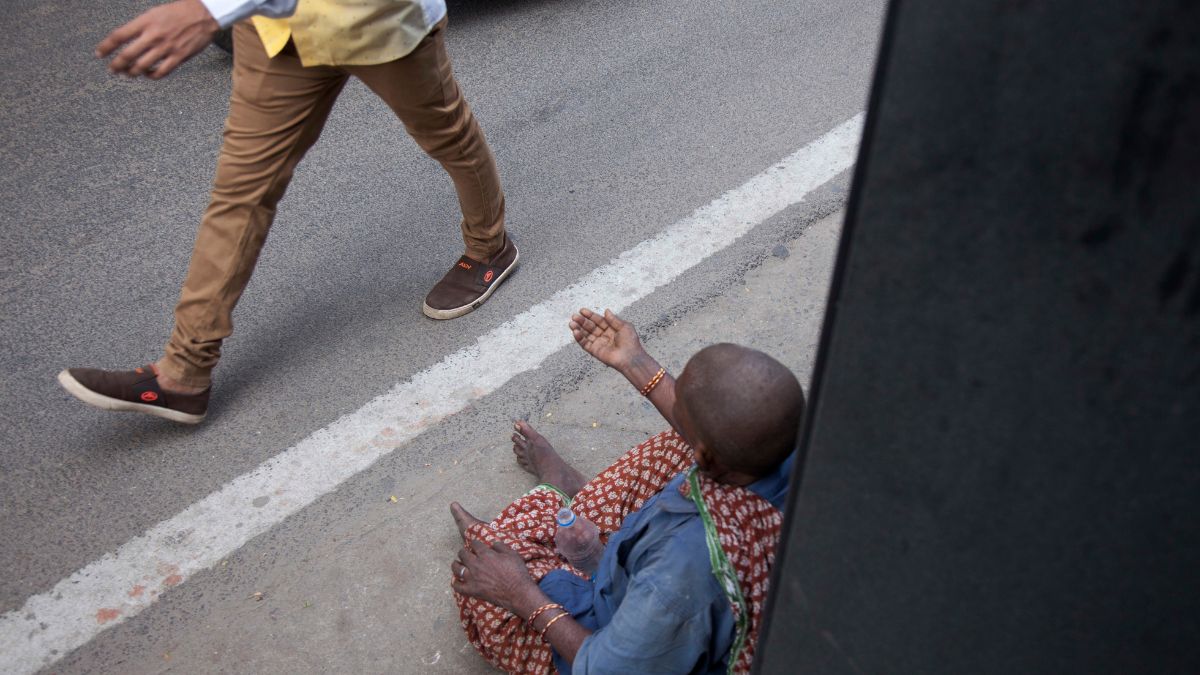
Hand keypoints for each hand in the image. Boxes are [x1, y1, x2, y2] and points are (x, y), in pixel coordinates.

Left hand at [96, 0, 220, 78]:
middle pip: (128, 55)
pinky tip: (148, 74)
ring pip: (142, 66)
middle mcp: (153, 36)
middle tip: (112, 69)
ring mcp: (166, 48)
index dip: (106, 47)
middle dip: (116, 65)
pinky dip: (151, 76)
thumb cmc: (179, 12)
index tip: (99, 54)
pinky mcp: (179, 57)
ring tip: (128, 74)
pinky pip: (161, 72)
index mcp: (146, 22)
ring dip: (132, 73)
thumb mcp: (155, 13)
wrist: (204, 14)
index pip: (119, 36)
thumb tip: (129, 39)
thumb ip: (142, 26)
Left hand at [451, 539, 538, 614]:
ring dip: (456, 564)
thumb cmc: (517, 573)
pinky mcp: (472, 590)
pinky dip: (456, 583)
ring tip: (457, 563)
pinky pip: (458, 586)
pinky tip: (457, 581)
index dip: (475, 543)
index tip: (475, 545)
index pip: (475, 544)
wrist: (518, 592)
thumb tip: (493, 544)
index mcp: (486, 554)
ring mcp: (472, 578)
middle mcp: (476, 564)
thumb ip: (501, 546)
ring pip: (456, 568)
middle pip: (463, 554)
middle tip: (465, 553)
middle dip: (463, 552)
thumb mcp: (512, 554)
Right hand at [569, 308, 644, 371]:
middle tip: (574, 316)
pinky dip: (580, 338)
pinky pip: (585, 344)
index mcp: (611, 329)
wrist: (631, 357)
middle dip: (582, 321)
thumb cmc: (631, 342)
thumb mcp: (624, 327)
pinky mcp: (595, 352)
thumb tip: (606, 310)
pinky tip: (575, 332)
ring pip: (586, 335)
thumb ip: (614, 319)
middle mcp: (604, 336)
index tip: (582, 310)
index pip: (598, 320)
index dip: (590, 315)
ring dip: (578, 329)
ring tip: (572, 323)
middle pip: (591, 327)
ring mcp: (599, 344)